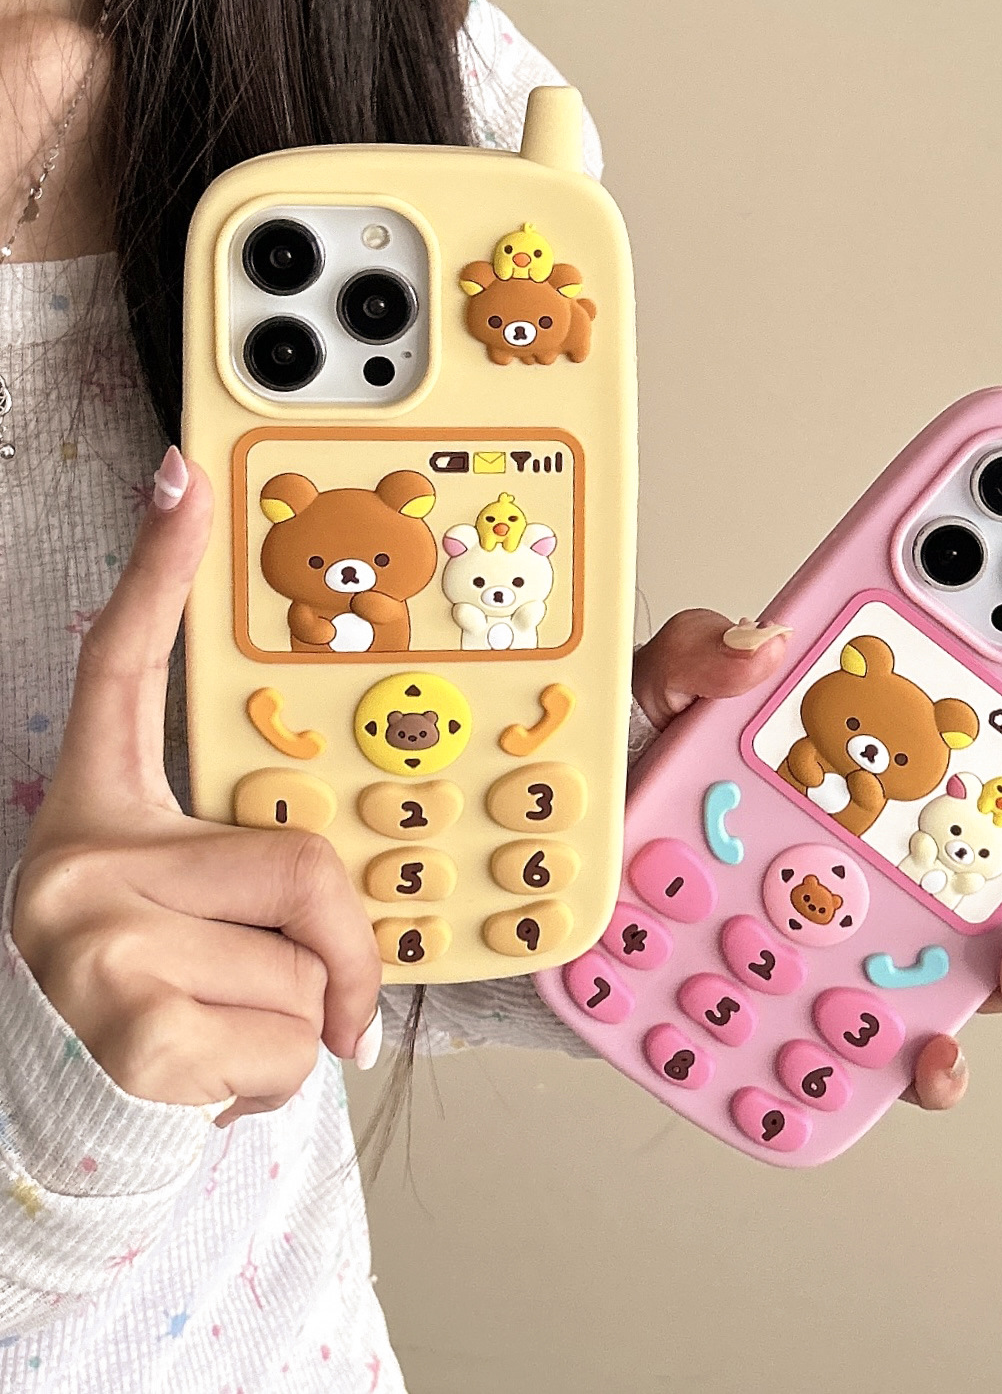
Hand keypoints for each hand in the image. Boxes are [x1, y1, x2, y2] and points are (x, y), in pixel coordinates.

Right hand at [11, 450, 381, 1128]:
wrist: (63, 1118)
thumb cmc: (142, 996)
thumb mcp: (180, 915)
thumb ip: (257, 887)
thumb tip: (344, 939)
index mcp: (97, 815)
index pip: (122, 672)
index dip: (157, 572)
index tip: (181, 477)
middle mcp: (78, 865)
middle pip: (304, 870)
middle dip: (333, 948)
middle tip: (285, 986)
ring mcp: (97, 947)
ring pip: (312, 969)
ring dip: (301, 1019)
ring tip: (220, 1032)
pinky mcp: (135, 1034)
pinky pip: (298, 1041)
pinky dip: (285, 1077)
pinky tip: (209, 1076)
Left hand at [632, 606, 1001, 1114]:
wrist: (558, 892)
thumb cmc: (631, 787)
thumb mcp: (659, 697)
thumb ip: (701, 654)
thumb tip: (766, 646)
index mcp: (878, 766)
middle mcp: (894, 856)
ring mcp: (869, 939)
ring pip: (986, 964)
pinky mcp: (826, 1016)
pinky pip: (896, 1054)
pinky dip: (929, 1066)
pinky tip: (930, 1057)